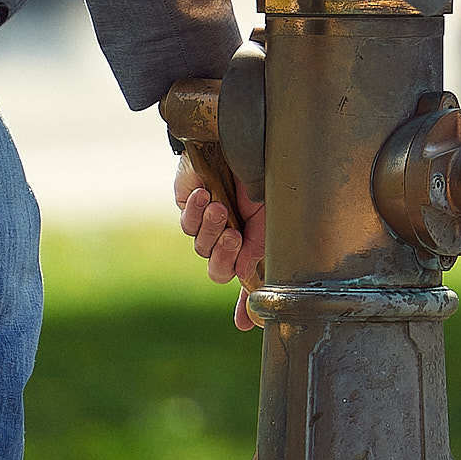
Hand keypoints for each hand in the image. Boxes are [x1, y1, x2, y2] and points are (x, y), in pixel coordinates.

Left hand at [173, 156, 266, 330]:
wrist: (238, 135)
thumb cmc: (264, 171)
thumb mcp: (272, 214)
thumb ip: (260, 250)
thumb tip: (248, 284)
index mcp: (256, 241)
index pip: (251, 280)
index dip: (248, 306)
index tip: (247, 324)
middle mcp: (232, 236)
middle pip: (219, 270)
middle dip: (224, 257)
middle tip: (234, 237)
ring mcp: (209, 224)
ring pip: (202, 248)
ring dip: (212, 229)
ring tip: (220, 207)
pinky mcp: (189, 207)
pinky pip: (188, 224)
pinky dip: (196, 211)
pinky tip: (206, 194)